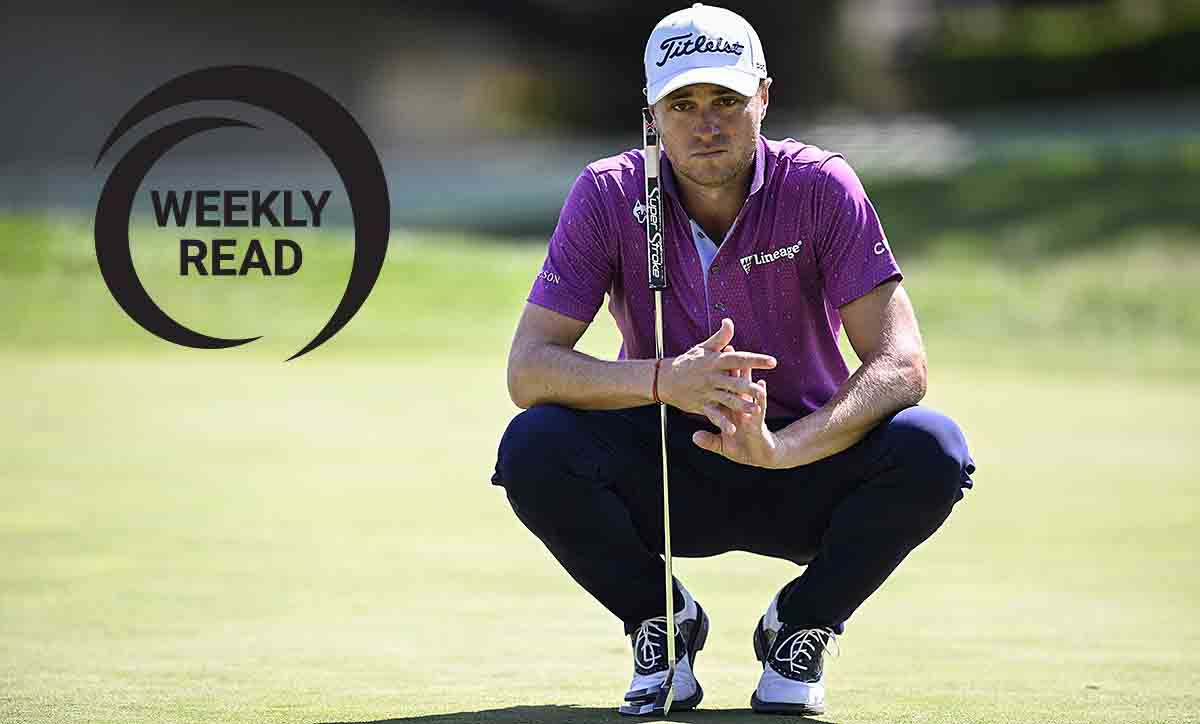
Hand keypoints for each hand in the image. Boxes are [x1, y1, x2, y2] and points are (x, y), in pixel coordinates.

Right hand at [657, 318, 776, 433]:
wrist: (665, 379)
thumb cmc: (688, 362)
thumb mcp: (703, 348)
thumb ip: (720, 338)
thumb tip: (729, 321)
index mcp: (715, 361)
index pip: (738, 359)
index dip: (755, 360)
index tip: (772, 362)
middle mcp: (712, 377)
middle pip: (733, 382)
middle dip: (748, 387)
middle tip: (763, 392)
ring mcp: (707, 392)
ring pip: (726, 399)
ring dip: (741, 406)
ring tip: (756, 410)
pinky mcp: (702, 405)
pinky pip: (714, 415)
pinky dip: (723, 423)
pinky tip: (733, 430)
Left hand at [691, 356, 780, 467]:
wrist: (759, 458)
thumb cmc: (741, 449)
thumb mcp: (722, 445)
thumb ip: (708, 440)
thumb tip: (694, 437)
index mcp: (731, 411)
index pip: (723, 390)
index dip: (718, 376)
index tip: (710, 361)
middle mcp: (741, 408)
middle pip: (736, 384)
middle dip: (732, 368)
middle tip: (729, 347)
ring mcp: (750, 414)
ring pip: (748, 392)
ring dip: (747, 378)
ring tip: (745, 362)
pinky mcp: (758, 423)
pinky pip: (759, 408)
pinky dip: (760, 397)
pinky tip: (762, 386)